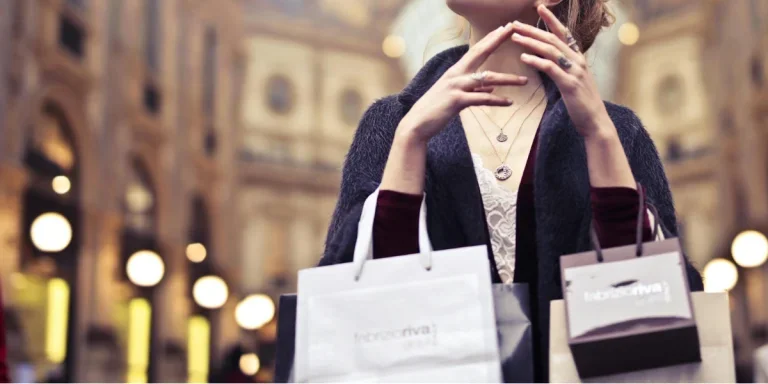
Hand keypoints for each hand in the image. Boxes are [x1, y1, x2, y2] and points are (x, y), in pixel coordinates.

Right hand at [398, 23, 528, 143]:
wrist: (417, 124)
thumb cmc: (436, 110)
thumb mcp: (455, 96)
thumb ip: (474, 91)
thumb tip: (491, 89)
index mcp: (456, 71)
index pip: (476, 50)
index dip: (490, 38)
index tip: (504, 28)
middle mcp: (456, 75)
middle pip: (480, 53)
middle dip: (497, 40)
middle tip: (513, 29)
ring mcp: (456, 87)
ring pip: (487, 79)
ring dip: (507, 79)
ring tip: (524, 81)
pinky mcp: (457, 101)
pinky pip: (481, 100)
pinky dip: (497, 101)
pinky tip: (509, 102)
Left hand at [510, 5, 612, 138]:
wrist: (595, 121)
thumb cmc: (582, 102)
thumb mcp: (573, 80)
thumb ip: (563, 68)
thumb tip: (548, 59)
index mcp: (578, 58)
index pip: (564, 33)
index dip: (551, 20)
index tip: (539, 8)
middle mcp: (578, 61)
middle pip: (553, 38)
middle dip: (533, 29)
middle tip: (515, 24)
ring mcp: (575, 72)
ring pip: (550, 50)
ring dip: (531, 42)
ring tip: (514, 37)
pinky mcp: (569, 84)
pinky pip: (551, 68)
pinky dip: (536, 61)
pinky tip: (523, 58)